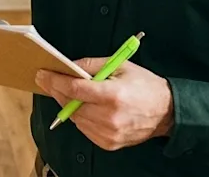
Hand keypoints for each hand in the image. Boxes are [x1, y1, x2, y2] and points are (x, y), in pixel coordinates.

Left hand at [35, 58, 175, 150]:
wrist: (166, 112)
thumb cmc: (145, 86)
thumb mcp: (121, 66)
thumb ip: (92, 64)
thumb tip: (69, 65)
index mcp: (113, 95)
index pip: (75, 88)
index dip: (55, 81)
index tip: (42, 74)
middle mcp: (109, 117)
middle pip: (70, 104)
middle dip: (57, 91)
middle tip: (47, 80)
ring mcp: (108, 133)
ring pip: (75, 118)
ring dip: (68, 105)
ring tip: (69, 92)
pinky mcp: (108, 143)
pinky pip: (84, 129)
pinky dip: (81, 117)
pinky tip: (86, 107)